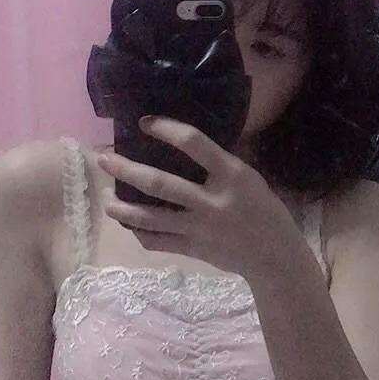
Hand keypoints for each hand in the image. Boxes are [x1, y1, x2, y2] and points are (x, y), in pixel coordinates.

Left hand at [97, 116, 298, 279]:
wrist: (274, 256)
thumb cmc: (265, 211)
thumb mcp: (249, 178)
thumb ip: (220, 164)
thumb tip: (187, 143)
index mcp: (231, 175)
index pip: (194, 143)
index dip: (166, 129)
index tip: (144, 123)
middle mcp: (211, 201)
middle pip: (159, 183)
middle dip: (126, 170)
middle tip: (104, 160)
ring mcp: (198, 228)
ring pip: (150, 218)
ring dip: (122, 208)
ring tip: (105, 199)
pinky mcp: (191, 249)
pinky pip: (156, 241)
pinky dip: (139, 233)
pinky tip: (129, 224)